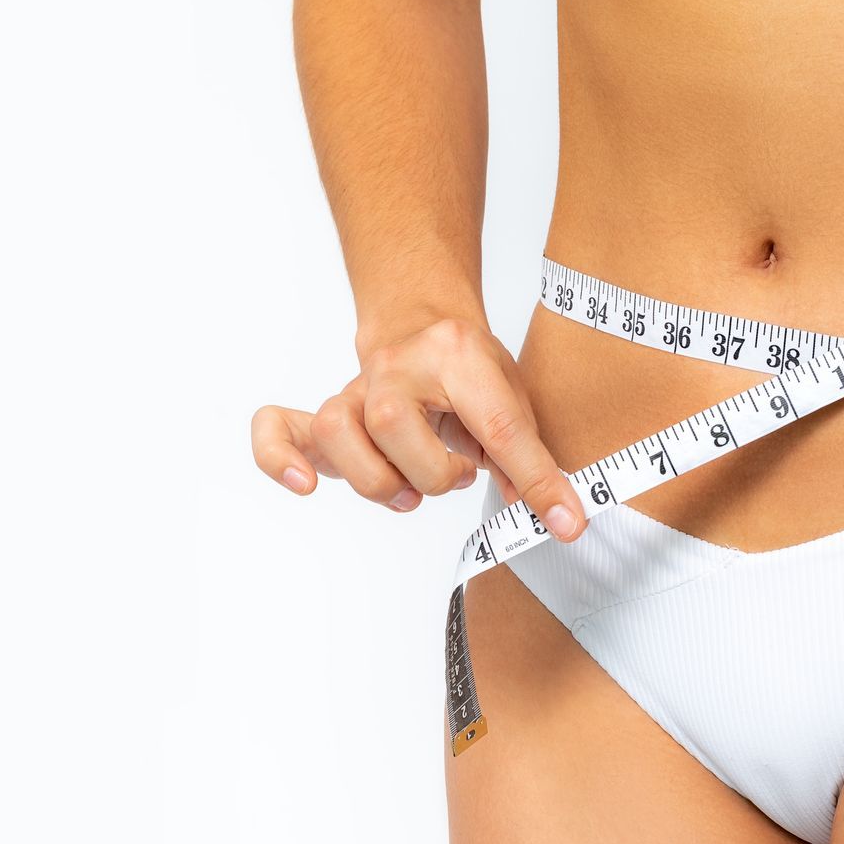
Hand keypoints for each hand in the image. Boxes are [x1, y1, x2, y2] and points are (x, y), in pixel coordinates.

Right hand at [251, 317, 586, 538]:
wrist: (422, 323)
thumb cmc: (470, 369)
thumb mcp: (514, 397)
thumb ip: (528, 456)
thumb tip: (551, 515)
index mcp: (457, 353)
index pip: (497, 425)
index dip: (536, 480)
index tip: (566, 520)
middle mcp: (396, 366)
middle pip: (395, 428)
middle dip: (435, 472)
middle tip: (457, 472)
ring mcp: (355, 389)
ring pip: (340, 435)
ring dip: (381, 479)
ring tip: (412, 488)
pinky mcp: (326, 414)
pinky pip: (278, 429)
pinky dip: (279, 458)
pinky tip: (305, 485)